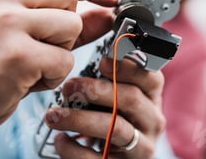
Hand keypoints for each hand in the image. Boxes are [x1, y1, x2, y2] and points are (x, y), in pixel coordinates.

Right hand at [0, 0, 115, 157]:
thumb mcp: (24, 36)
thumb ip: (66, 22)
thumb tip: (106, 12)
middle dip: (68, 27)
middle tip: (42, 47)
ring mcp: (8, 24)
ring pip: (72, 27)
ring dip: (61, 53)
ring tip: (32, 65)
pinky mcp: (17, 54)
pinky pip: (65, 61)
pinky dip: (54, 76)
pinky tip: (27, 81)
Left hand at [45, 58, 165, 158]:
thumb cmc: (112, 122)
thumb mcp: (119, 100)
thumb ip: (112, 81)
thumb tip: (94, 55)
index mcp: (151, 99)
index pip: (152, 78)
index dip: (128, 67)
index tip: (102, 60)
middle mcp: (152, 122)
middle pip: (130, 99)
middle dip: (95, 89)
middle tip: (68, 87)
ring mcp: (141, 147)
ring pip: (115, 128)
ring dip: (80, 119)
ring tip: (53, 115)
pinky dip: (73, 149)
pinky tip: (60, 140)